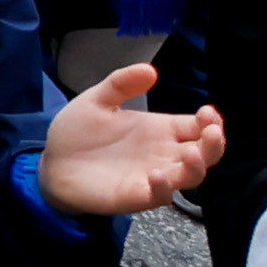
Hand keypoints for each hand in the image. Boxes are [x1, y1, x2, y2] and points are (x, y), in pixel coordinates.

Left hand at [36, 57, 225, 219]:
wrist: (51, 163)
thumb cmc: (79, 133)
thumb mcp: (97, 101)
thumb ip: (121, 84)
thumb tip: (150, 70)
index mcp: (161, 130)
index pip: (198, 127)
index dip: (211, 121)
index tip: (208, 112)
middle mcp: (164, 154)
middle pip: (205, 153)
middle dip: (215, 143)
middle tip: (213, 131)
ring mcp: (154, 177)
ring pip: (191, 176)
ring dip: (197, 166)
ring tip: (192, 153)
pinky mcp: (137, 196)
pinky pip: (160, 196)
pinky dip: (164, 188)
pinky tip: (155, 175)